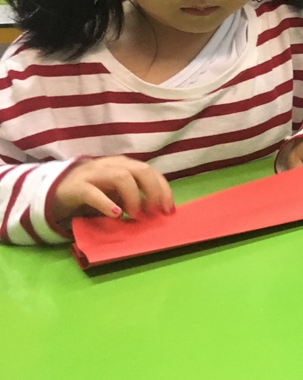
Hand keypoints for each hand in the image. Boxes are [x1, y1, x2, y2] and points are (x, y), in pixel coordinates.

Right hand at [50, 156, 173, 223]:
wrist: (56, 191)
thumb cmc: (94, 193)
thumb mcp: (117, 194)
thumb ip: (135, 197)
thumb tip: (157, 212)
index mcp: (125, 165)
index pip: (151, 172)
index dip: (163, 190)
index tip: (169, 210)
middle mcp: (112, 165)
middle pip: (141, 170)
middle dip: (153, 191)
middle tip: (153, 212)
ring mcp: (94, 173)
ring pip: (121, 176)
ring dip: (133, 197)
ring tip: (135, 215)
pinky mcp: (77, 186)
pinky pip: (93, 192)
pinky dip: (106, 203)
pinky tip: (115, 214)